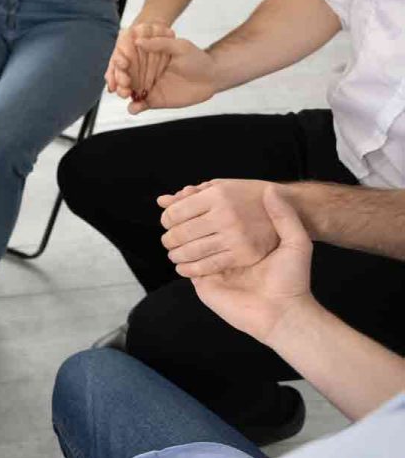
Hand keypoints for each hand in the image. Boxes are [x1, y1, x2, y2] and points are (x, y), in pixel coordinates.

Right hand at [126, 36, 218, 114]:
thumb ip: (160, 44)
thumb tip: (138, 41)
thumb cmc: (197, 58)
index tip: (120, 63)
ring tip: (125, 94)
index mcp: (148, 56)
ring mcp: (148, 86)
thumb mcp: (180, 46)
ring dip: (123, 92)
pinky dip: (134, 107)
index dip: (121, 60)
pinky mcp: (154, 100)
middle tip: (122, 82)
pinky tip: (134, 107)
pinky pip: (139, 105)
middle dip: (119, 79)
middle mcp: (144, 71)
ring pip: (128, 90)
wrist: (212, 77)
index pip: (129, 58)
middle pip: (125, 75)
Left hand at [159, 179, 279, 277]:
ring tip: (175, 255)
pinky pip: (208, 266)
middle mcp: (226, 214)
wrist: (294, 208)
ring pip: (192, 251)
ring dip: (177, 256)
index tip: (167, 224)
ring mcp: (236, 235)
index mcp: (217, 195)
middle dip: (168, 240)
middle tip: (168, 242)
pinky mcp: (244, 254)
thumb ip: (191, 195)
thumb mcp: (222, 187)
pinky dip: (191, 269)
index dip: (166, 220)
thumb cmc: (249, 196)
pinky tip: (185, 268)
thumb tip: (162, 201)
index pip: (175, 212)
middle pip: (180, 233)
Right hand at [191, 186, 314, 343]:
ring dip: (180, 233)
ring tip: (175, 218)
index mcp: (243, 243)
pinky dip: (181, 255)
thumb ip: (284, 215)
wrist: (283, 312)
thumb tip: (271, 188)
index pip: (219, 219)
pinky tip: (177, 239)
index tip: (198, 188)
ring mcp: (213, 269)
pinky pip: (186, 267)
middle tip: (181, 198)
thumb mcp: (295, 242)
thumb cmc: (292, 279)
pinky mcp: (203, 283)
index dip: (207, 205)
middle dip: (187, 215)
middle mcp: (225, 253)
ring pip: (188, 246)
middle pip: (200, 230)